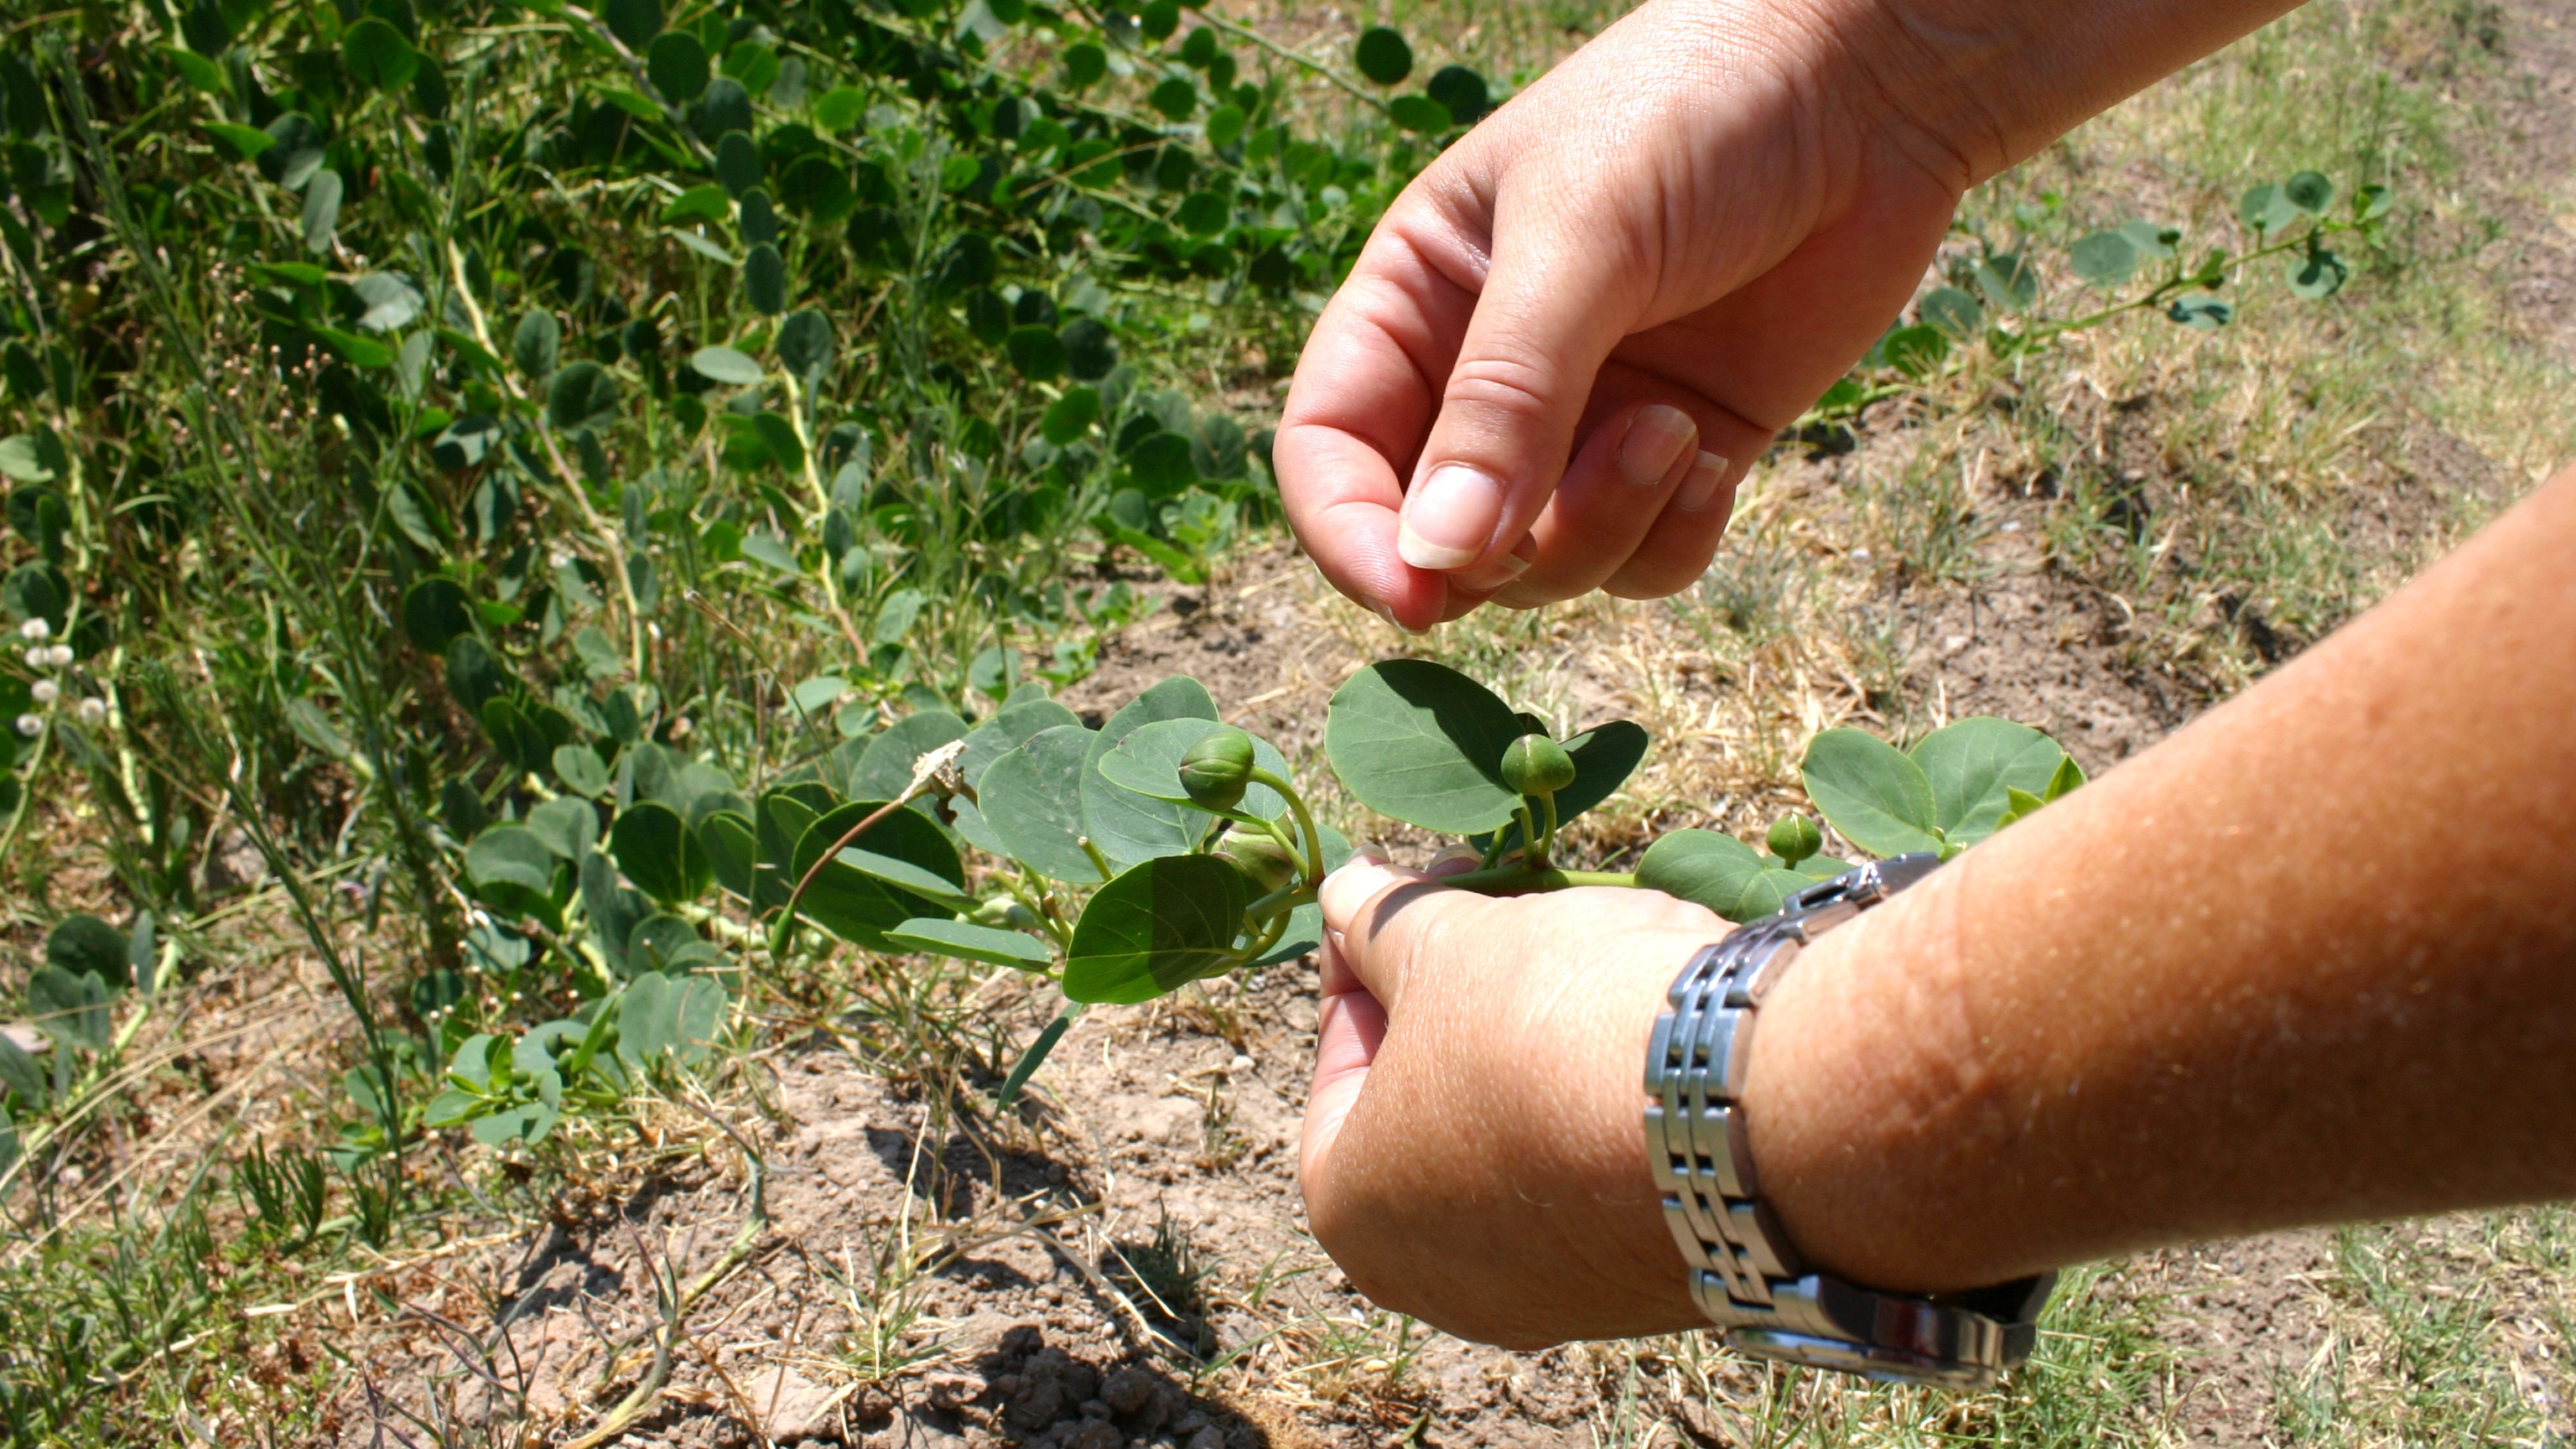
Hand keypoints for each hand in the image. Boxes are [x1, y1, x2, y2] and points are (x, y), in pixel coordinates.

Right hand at [1274, 0, 1972, 628]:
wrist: (1866, 88)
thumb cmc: (1692, 117)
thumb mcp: (1580, 240)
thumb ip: (1506, 400)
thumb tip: (1437, 557)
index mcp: (1414, 305)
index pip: (1330, 451)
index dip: (1353, 537)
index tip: (1414, 596)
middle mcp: (1482, 379)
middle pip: (1433, 537)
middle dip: (1501, 551)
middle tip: (1582, 495)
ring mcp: (1582, 425)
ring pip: (1542, 566)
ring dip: (1604, 530)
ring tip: (1677, 432)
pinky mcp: (1679, 455)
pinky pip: (1642, 564)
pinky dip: (1672, 537)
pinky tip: (1716, 453)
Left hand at [1299, 854, 1725, 1346]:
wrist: (1739, 1116)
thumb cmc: (1546, 1030)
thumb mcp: (1449, 948)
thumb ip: (1382, 922)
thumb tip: (1341, 890)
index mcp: (1353, 1206)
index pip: (1336, 1061)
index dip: (1363, 958)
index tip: (1397, 897)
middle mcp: (1436, 1278)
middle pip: (1432, 1099)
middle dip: (1459, 991)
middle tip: (1490, 907)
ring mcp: (1548, 1295)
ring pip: (1523, 1129)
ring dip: (1541, 1032)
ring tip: (1581, 941)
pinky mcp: (1643, 1284)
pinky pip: (1601, 1169)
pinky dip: (1606, 1092)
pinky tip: (1641, 1018)